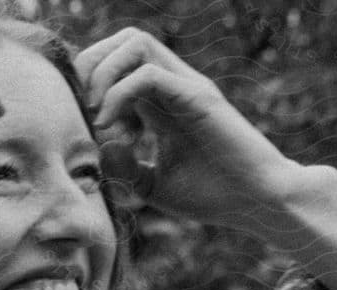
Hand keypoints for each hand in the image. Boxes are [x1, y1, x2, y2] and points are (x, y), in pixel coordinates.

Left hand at [77, 28, 336, 288]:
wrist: (259, 202)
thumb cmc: (212, 195)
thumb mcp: (152, 185)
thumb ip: (123, 166)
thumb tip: (99, 144)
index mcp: (162, 101)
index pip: (118, 62)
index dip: (89, 79)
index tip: (77, 118)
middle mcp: (174, 85)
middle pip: (124, 40)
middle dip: (90, 64)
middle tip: (80, 108)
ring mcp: (187, 86)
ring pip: (136, 42)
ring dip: (103, 71)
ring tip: (94, 113)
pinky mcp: (198, 97)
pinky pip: (148, 75)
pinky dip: (118, 94)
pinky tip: (108, 125)